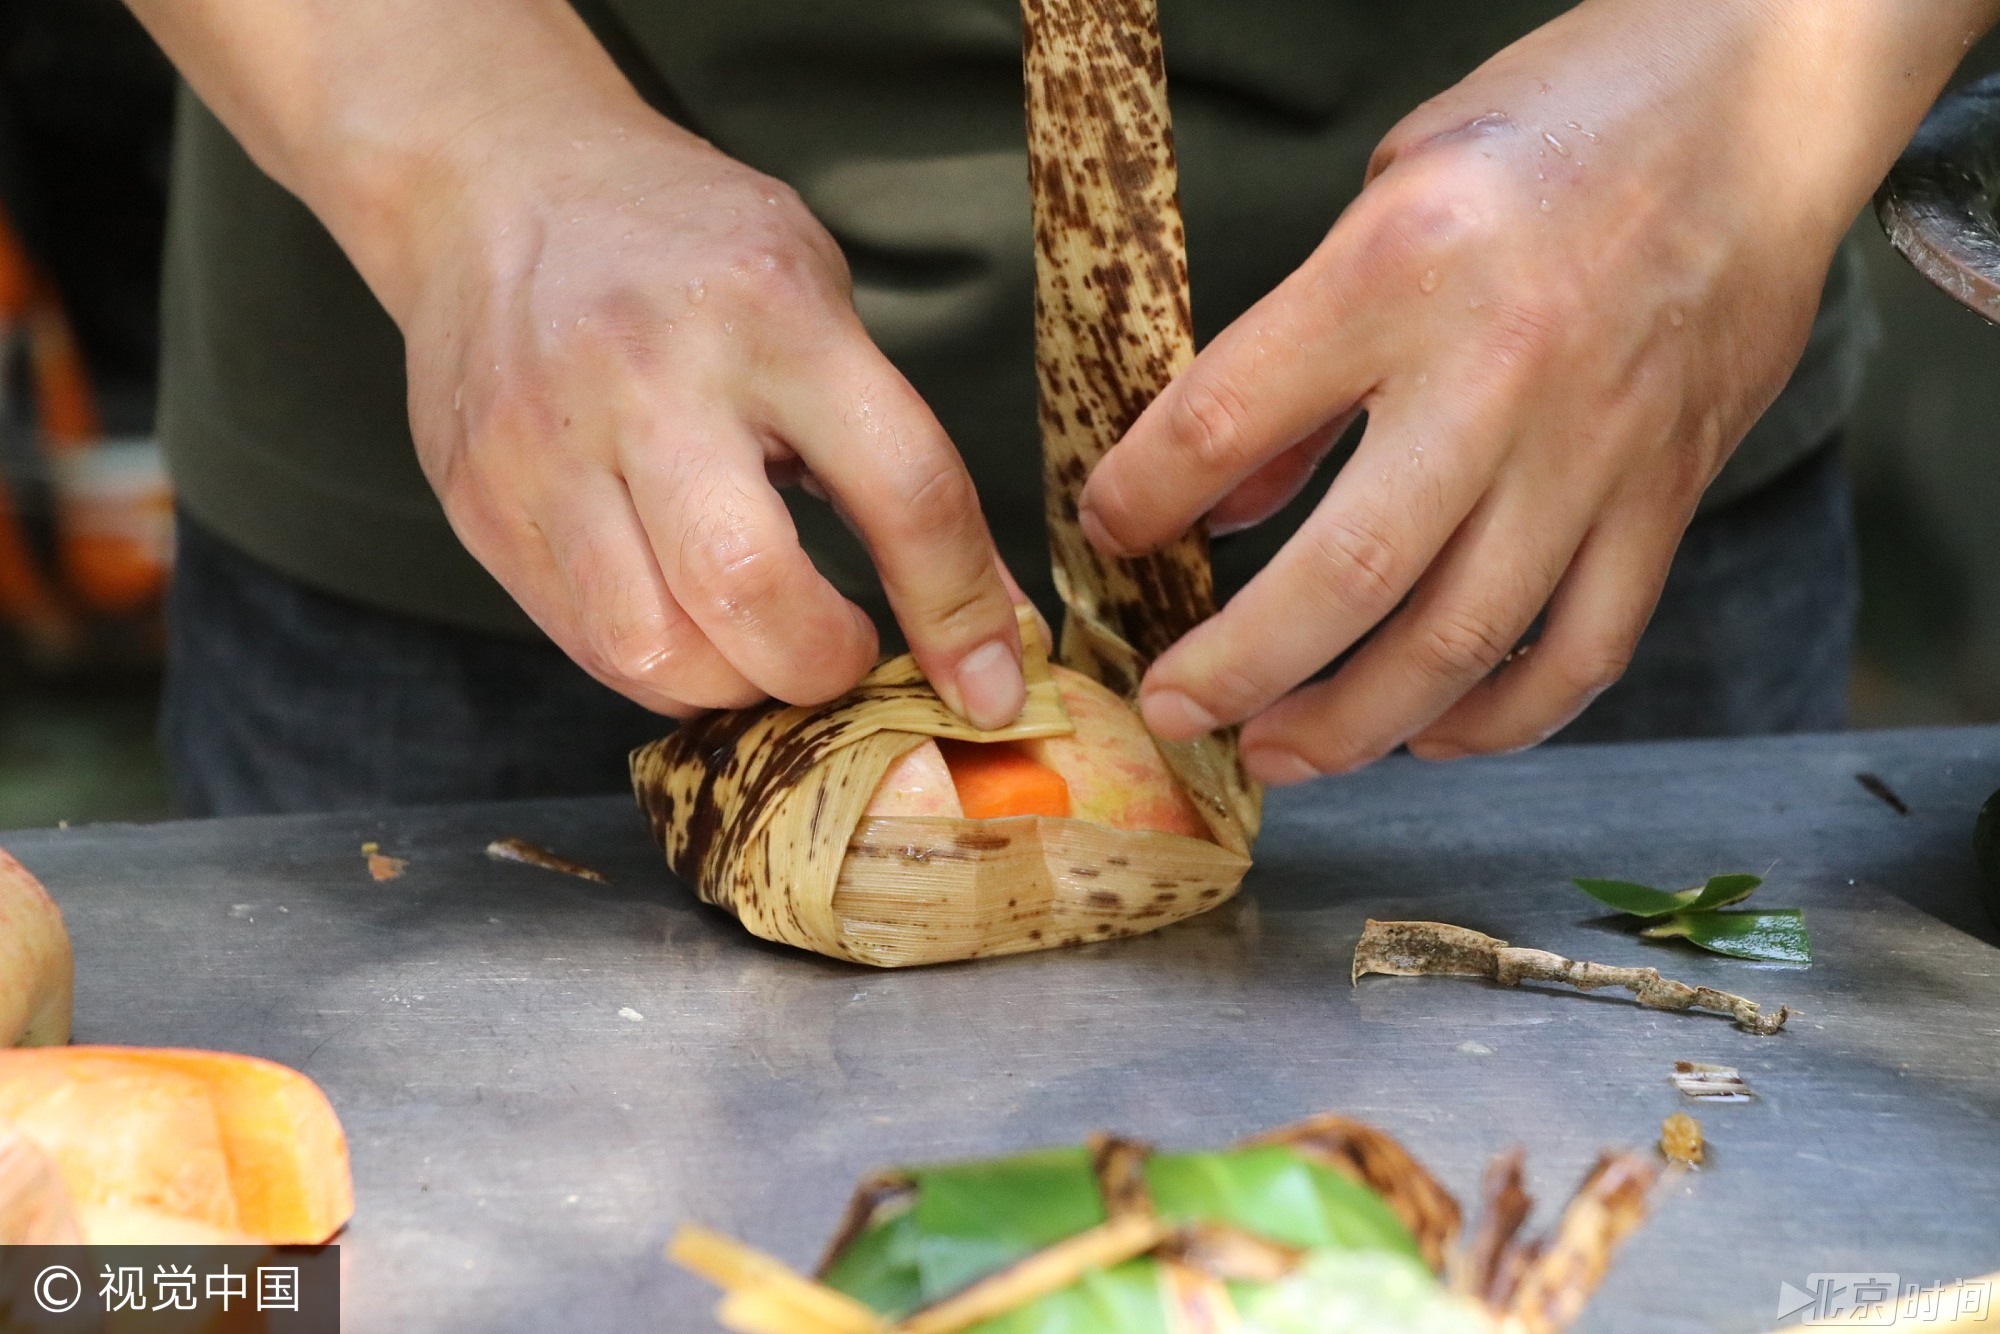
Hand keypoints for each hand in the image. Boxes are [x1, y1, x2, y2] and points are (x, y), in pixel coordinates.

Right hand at [123, 0, 1026, 724]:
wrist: (493, 184)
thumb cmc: (686, 247)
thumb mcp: (820, 300)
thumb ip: (900, 455)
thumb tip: (987, 616)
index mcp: (772, 313)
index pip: (902, 490)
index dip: (960, 610)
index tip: (989, 684)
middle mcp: (651, 379)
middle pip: (748, 590)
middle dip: (820, 664)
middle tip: (842, 652)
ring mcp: (547, 447)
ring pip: (652, 647)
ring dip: (734, 682)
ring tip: (760, 643)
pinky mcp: (481, 505)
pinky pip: (586, 644)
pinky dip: (662, 665)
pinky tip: (688, 622)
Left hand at [1079, 0, 1989, 781]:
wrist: (1762, 102)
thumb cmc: (1559, 127)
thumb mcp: (1390, 189)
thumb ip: (1304, 353)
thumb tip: (1231, 503)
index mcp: (1402, 269)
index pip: (1225, 421)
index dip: (1142, 499)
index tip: (1109, 536)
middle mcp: (1499, 375)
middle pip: (1343, 577)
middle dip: (1234, 671)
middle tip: (1171, 710)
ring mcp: (1594, 450)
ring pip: (1458, 646)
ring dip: (1350, 727)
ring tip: (1276, 753)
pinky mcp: (1667, 497)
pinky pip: (1582, 651)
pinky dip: (1499, 720)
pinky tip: (1429, 736)